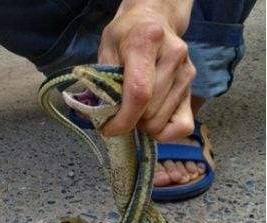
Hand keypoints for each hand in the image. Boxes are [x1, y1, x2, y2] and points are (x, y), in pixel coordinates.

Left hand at [98, 0, 194, 141]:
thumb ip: (102, 82)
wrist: (153, 19)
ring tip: (135, 110)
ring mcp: (186, 72)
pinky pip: (183, 125)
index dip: (123, 119)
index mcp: (146, 42)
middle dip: (130, 122)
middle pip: (150, 112)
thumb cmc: (125, 36)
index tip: (108, 129)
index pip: (139, 93)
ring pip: (163, 121)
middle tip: (119, 113)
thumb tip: (100, 118)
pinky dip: (164, 132)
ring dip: (144, 125)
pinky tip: (152, 120)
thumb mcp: (106, 50)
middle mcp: (173, 56)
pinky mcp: (193, 85)